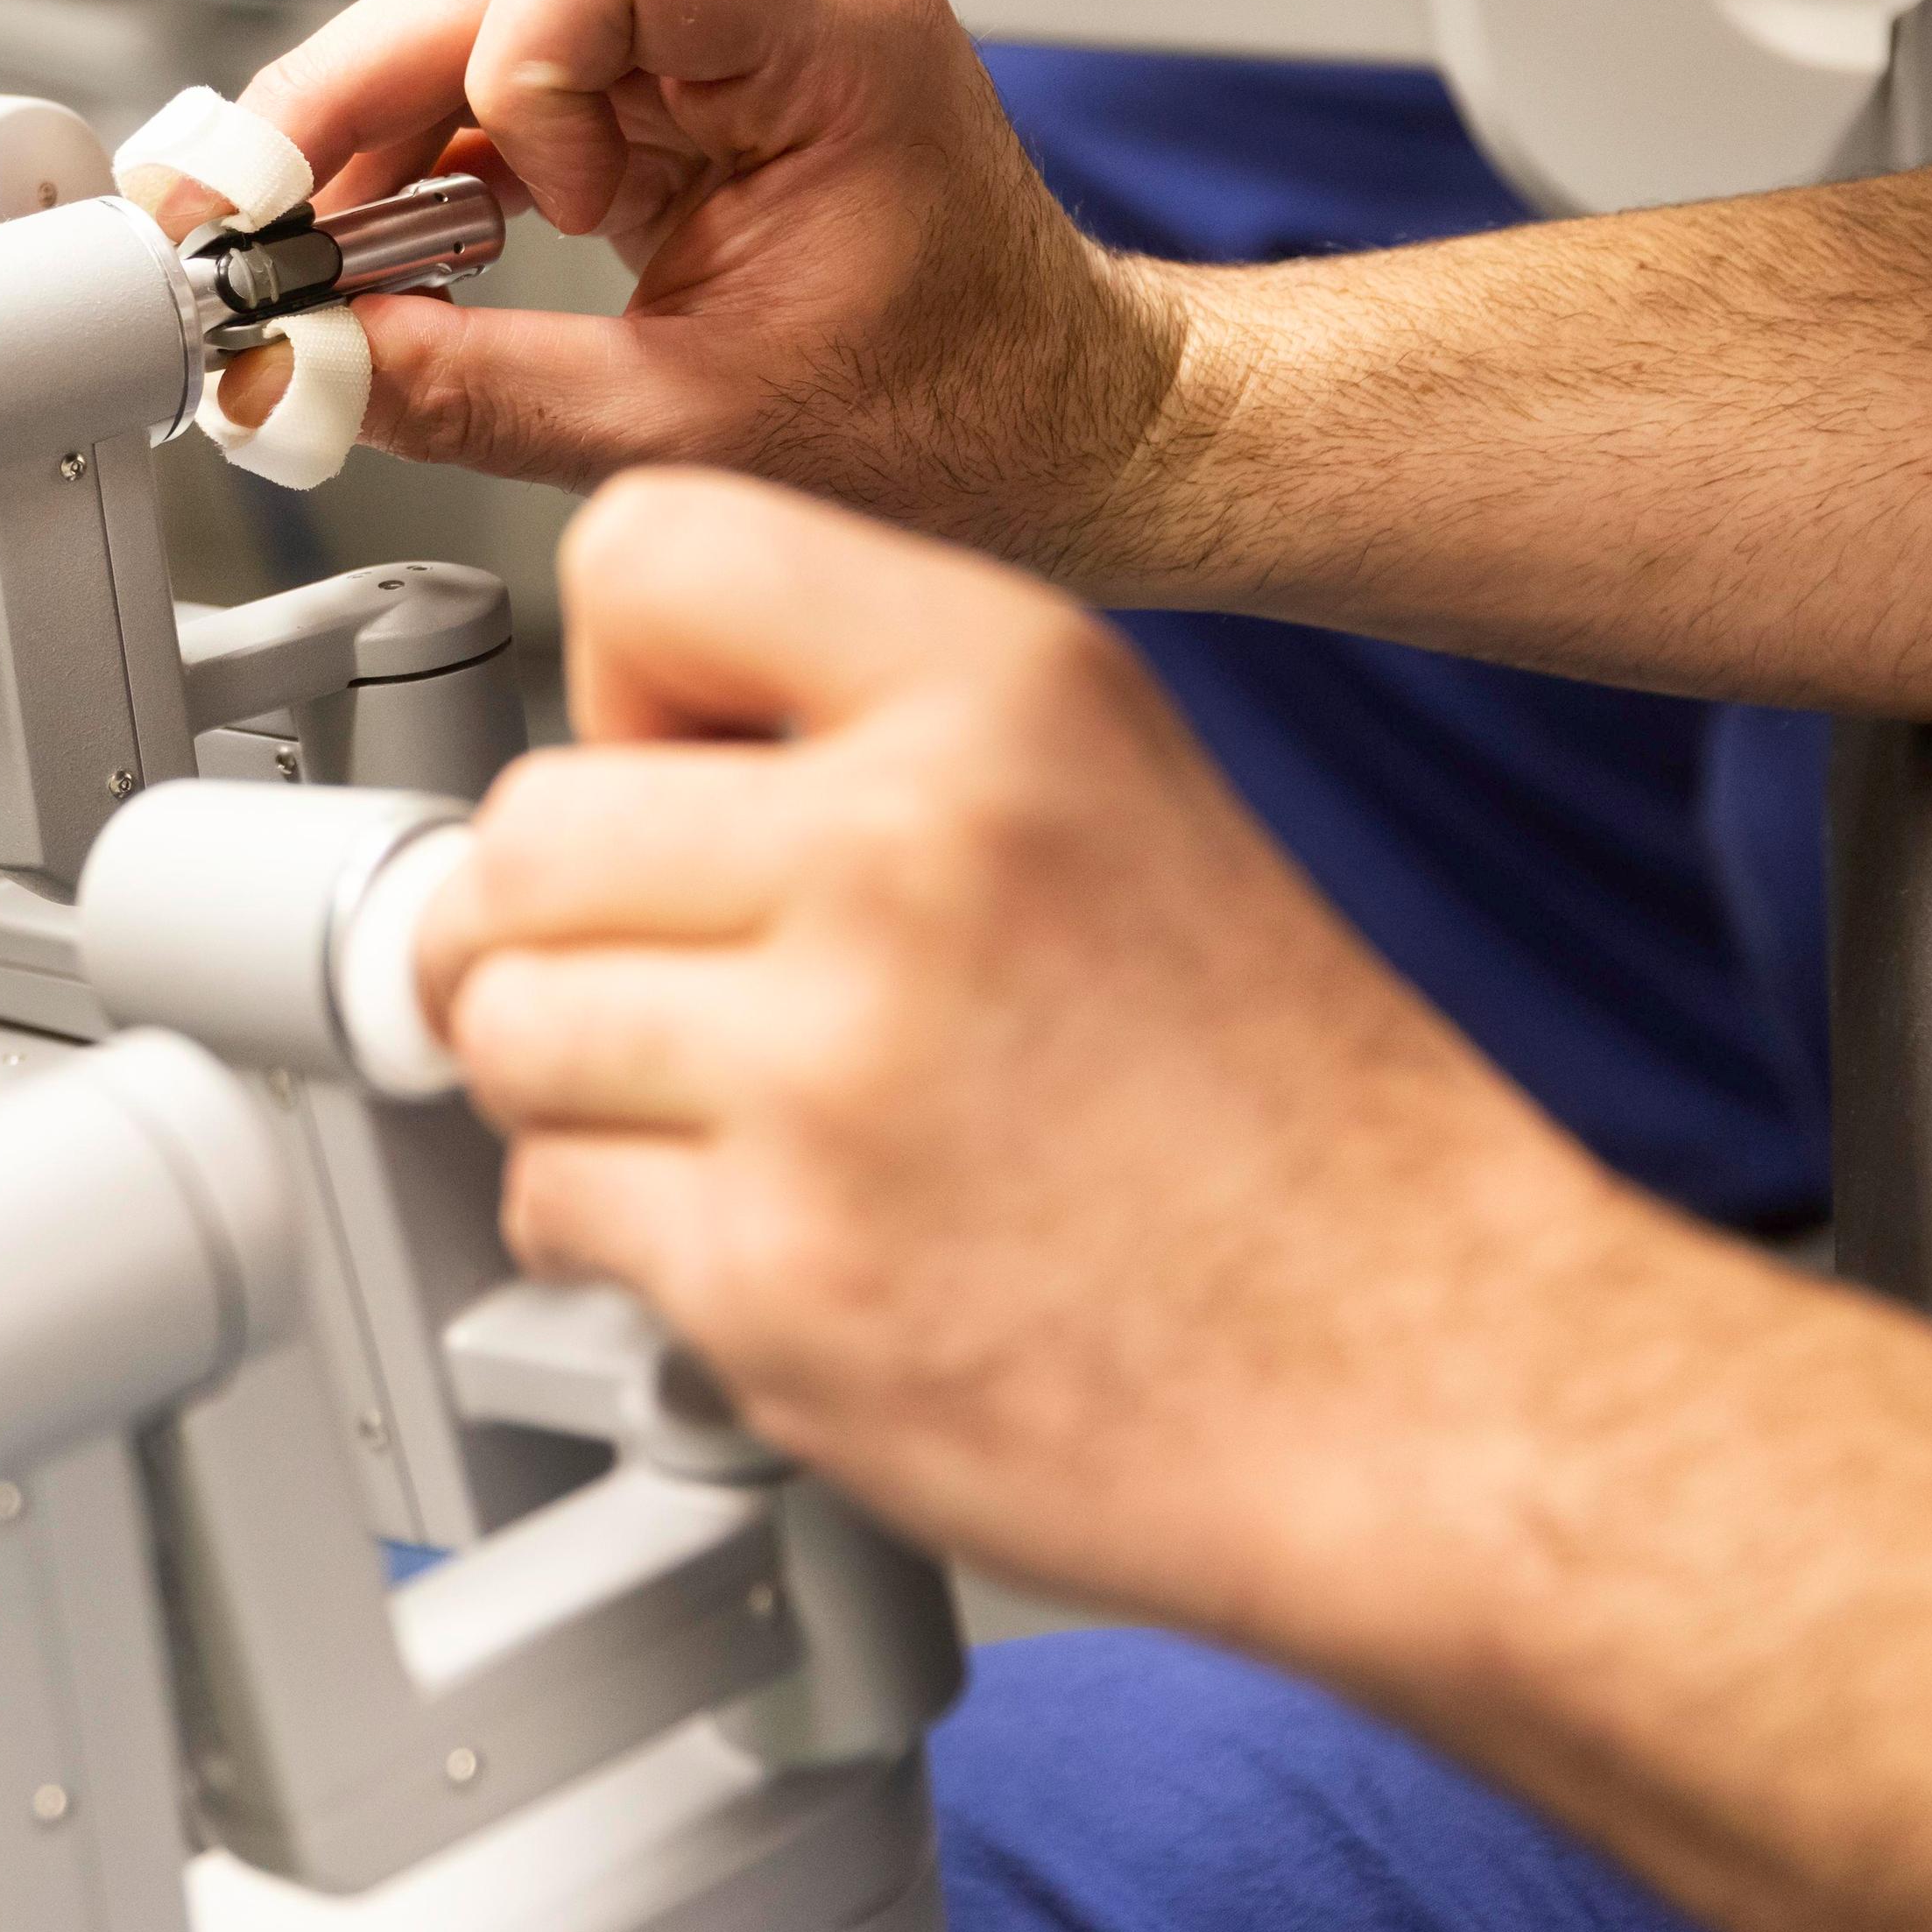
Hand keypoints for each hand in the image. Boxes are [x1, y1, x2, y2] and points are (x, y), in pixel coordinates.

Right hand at [142, 0, 1188, 571]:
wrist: (1064, 432)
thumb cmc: (965, 418)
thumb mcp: (696, 431)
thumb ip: (475, 396)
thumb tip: (304, 372)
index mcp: (830, 30)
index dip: (492, 77)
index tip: (472, 216)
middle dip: (354, 106)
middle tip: (241, 227)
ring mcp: (728, 27)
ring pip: (482, 22)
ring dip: (376, 140)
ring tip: (298, 257)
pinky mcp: (684, 84)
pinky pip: (515, 84)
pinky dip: (434, 166)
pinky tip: (379, 246)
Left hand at [412, 467, 1650, 1650]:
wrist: (1429, 1374)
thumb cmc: (1277, 1103)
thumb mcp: (1106, 785)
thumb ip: (858, 727)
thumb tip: (606, 751)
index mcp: (1001, 692)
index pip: (642, 556)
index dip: (617, 689)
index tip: (658, 779)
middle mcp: (909, 854)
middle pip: (522, 832)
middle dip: (552, 928)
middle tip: (658, 988)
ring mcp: (831, 1076)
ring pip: (501, 1023)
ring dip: (574, 1086)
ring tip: (728, 1118)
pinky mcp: (778, 1278)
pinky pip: (548, 1201)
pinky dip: (620, 1233)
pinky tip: (769, 1229)